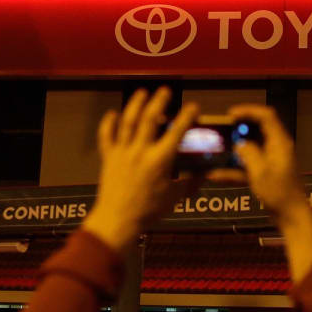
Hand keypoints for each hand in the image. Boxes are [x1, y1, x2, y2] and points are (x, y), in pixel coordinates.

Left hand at [83, 88, 198, 250]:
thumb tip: (205, 173)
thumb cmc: (149, 211)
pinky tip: (113, 113)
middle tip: (165, 91)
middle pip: (149, 119)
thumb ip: (191, 182)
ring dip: (135, 105)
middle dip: (158, 101)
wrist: (118, 220)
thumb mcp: (176, 197)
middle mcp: (141, 151)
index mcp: (160, 160)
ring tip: (142, 92)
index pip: (177, 132)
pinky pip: (106, 136)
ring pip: (128, 122)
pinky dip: (108, 123)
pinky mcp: (108, 157)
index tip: (194, 106)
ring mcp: (122, 152)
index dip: (187, 117)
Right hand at [227, 104, 311, 279]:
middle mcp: (277, 148)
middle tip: (221, 130)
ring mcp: (271, 162)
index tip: (230, 114)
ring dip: (234, 151)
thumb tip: (239, 145)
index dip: (248, 111)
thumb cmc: (279, 193)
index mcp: (279, 143)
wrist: (291, 216)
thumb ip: (248, 153)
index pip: (266, 116)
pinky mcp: (266, 174)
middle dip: (238, 130)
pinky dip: (234, 170)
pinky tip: (215, 176)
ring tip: (216, 151)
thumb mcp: (260, 171)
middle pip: (257, 130)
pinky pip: (248, 167)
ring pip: (250, 149)